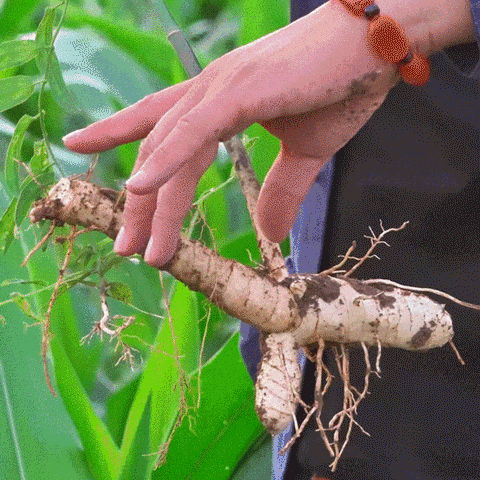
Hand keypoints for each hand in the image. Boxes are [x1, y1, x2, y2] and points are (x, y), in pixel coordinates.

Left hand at [62, 0, 471, 265]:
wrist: (379, 41)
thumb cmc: (343, 87)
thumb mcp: (306, 153)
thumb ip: (282, 191)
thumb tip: (271, 234)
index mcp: (219, 102)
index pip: (166, 137)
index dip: (142, 168)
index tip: (127, 203)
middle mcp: (209, 92)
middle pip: (155, 150)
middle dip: (139, 204)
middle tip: (125, 247)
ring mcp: (221, 88)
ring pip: (167, 148)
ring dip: (148, 201)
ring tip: (132, 246)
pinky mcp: (241, 91)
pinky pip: (193, 131)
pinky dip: (164, 160)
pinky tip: (139, 188)